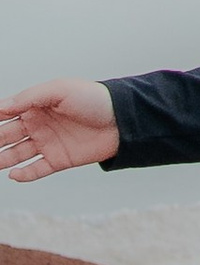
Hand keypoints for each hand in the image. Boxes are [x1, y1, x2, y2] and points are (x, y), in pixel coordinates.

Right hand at [0, 79, 118, 182]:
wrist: (122, 120)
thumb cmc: (94, 99)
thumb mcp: (60, 90)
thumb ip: (30, 97)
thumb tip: (4, 106)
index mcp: (36, 105)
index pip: (5, 112)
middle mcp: (38, 125)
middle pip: (6, 135)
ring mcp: (47, 143)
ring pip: (16, 154)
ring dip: (2, 159)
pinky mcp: (59, 159)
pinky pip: (36, 169)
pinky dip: (24, 174)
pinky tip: (13, 174)